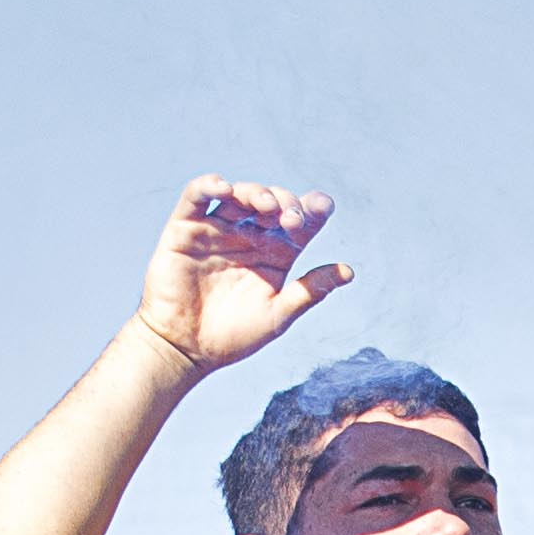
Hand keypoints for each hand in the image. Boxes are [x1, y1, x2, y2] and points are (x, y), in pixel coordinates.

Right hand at [129, 180, 346, 377]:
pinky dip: (209, 185)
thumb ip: (309, 291)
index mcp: (275, 253)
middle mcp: (249, 236)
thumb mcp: (277, 315)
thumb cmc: (233, 336)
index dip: (313, 208)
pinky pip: (196, 196)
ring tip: (267, 206)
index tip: (322, 207)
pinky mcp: (186, 228)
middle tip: (291, 219)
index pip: (300, 221)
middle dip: (286, 203)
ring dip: (256, 193)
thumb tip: (348, 271)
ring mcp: (217, 229)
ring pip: (239, 194)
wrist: (185, 349)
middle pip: (273, 202)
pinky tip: (224, 188)